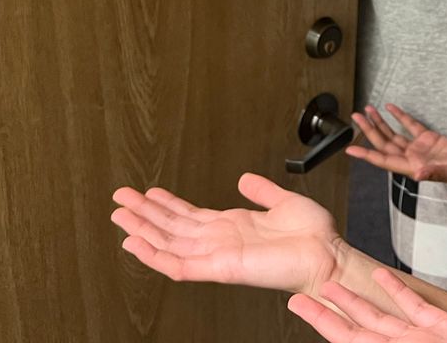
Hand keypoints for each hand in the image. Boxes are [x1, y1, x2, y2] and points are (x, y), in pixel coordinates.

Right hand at [110, 173, 338, 295]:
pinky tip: (135, 243)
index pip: (190, 215)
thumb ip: (262, 191)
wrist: (326, 255)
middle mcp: (220, 240)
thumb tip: (244, 179)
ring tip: (119, 216)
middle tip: (120, 199)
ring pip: (169, 243)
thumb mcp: (284, 202)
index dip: (167, 204)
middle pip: (172, 227)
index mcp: (233, 225)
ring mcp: (217, 255)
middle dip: (145, 213)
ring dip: (143, 230)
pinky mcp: (219, 268)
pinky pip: (179, 265)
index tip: (147, 192)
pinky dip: (155, 255)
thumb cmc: (313, 236)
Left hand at [289, 268, 446, 342]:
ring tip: (332, 284)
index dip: (322, 321)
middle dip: (327, 312)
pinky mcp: (443, 326)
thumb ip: (383, 341)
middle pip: (355, 327)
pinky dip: (396, 290)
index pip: (346, 339)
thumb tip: (351, 340)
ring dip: (355, 298)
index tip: (299, 305)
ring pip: (380, 313)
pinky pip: (414, 305)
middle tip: (300, 296)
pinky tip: (382, 276)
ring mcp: (420, 337)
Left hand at [347, 104, 446, 185]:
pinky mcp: (428, 138)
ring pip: (393, 134)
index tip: (350, 149)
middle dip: (369, 130)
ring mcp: (419, 148)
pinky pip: (410, 126)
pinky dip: (400, 117)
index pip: (384, 161)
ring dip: (380, 123)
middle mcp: (411, 158)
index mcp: (413, 167)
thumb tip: (418, 174)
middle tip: (355, 116)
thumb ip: (435, 173)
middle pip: (384, 143)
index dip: (367, 155)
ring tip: (367, 110)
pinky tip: (390, 108)